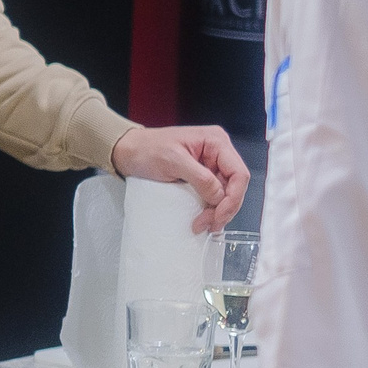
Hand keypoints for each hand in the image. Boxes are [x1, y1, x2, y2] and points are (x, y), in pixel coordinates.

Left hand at [111, 124, 250, 231]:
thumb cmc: (147, 149)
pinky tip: (203, 219)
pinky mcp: (201, 177)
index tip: (218, 215)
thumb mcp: (172, 161)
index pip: (239, 173)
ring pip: (225, 194)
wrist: (128, 152)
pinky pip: (213, 195)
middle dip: (224, 208)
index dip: (233, 197)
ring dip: (217, 212)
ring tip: (203, 226)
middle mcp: (217, 152)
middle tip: (208, 225)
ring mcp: (210, 165)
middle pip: (234, 186)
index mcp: (216, 142)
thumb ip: (200, 177)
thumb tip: (219, 196)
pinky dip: (210, 209)